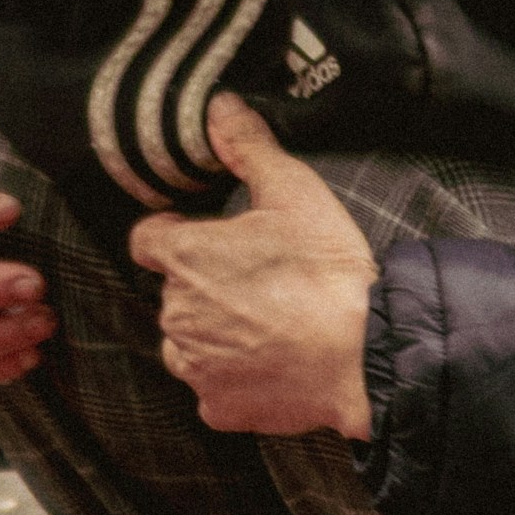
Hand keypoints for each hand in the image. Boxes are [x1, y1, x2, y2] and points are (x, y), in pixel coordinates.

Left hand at [130, 98, 374, 439]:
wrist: (366, 353)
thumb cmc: (327, 272)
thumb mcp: (293, 191)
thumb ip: (248, 146)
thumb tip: (220, 107)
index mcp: (184, 257)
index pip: (148, 239)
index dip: (176, 234)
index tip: (208, 238)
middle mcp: (175, 314)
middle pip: (174, 293)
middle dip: (205, 286)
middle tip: (258, 282)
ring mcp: (194, 365)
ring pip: (189, 343)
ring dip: (215, 333)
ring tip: (269, 323)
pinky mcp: (218, 407)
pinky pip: (214, 389)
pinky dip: (236, 379)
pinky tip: (274, 363)